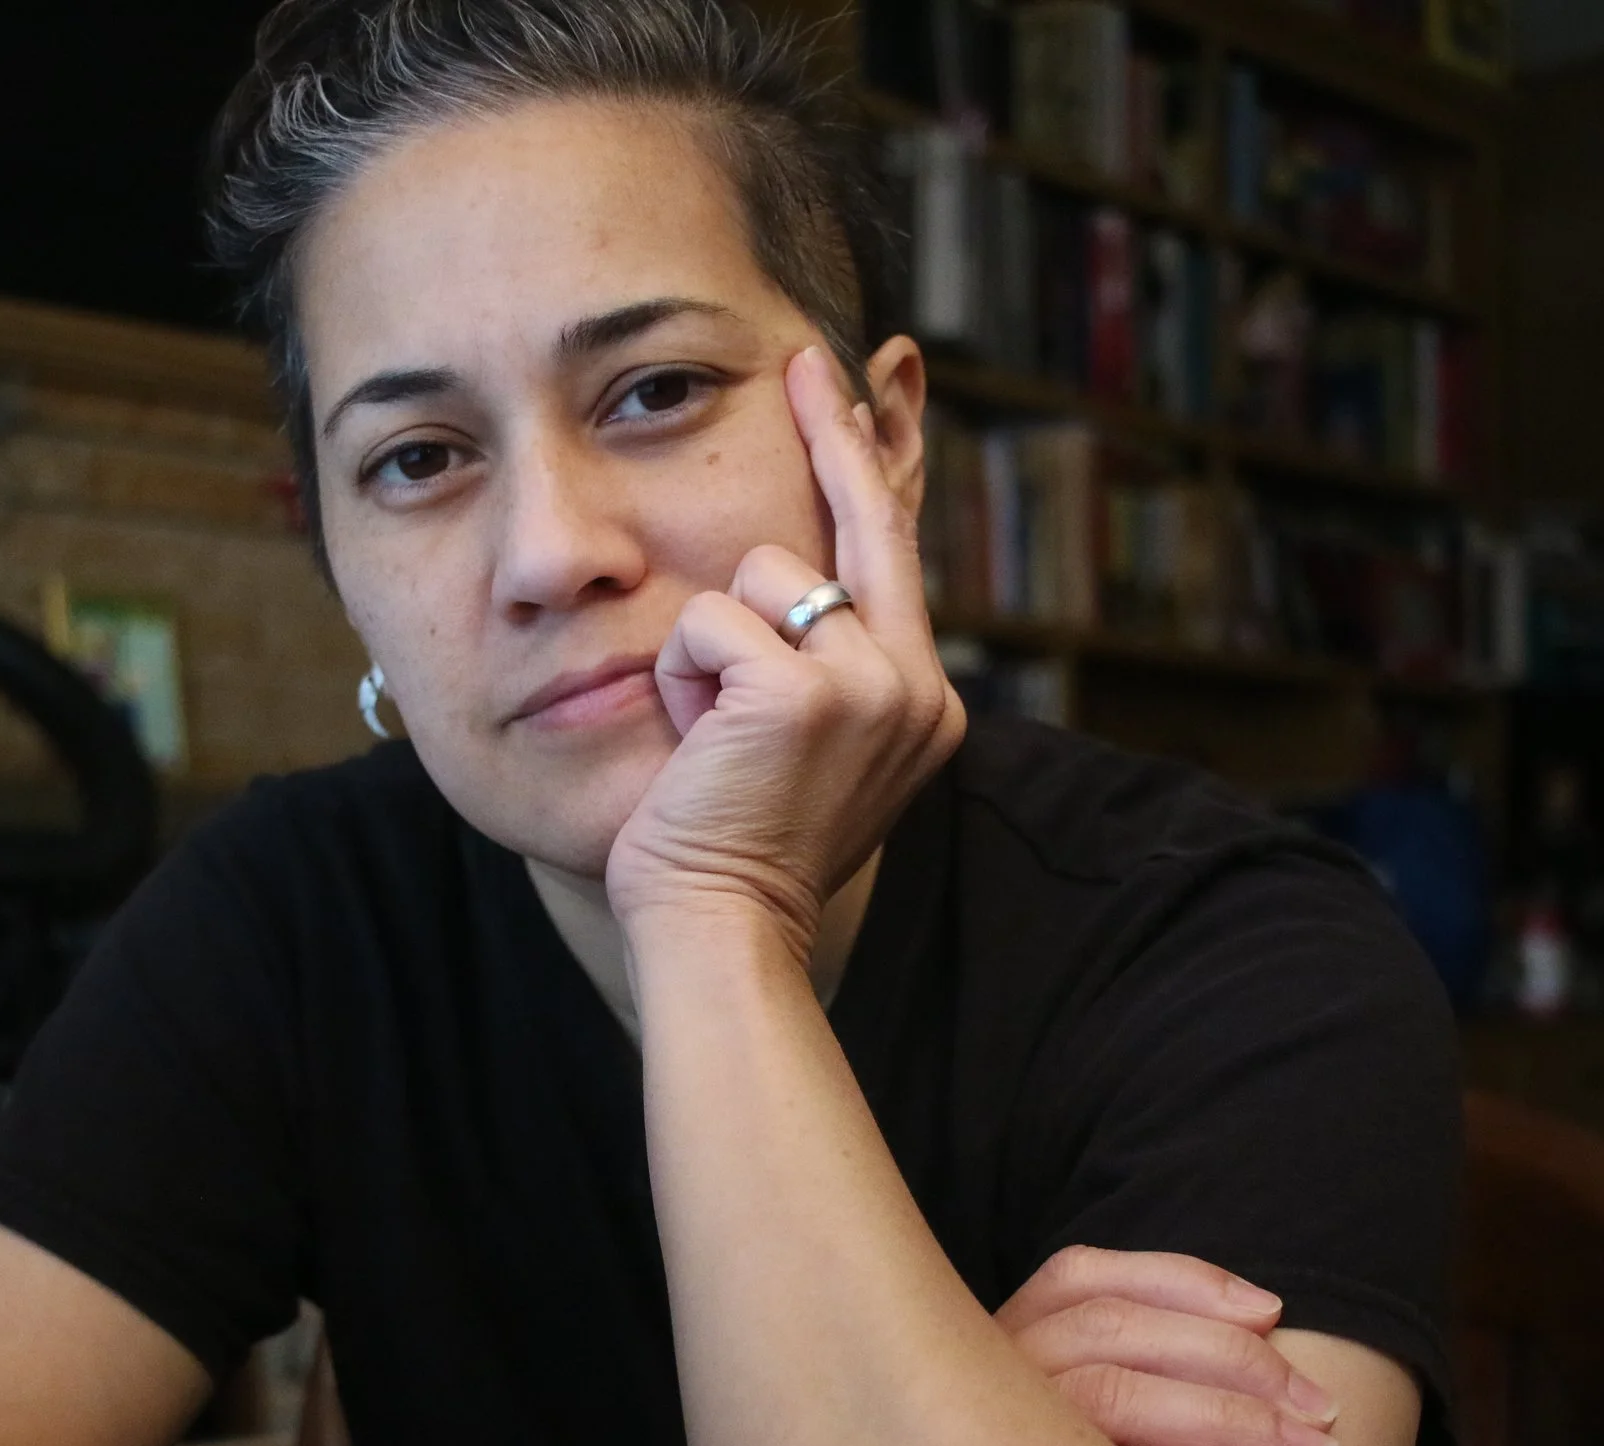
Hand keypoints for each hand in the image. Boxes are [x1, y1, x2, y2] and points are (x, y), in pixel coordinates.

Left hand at [605, 346, 964, 951]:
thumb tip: (798, 579)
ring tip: (710, 730)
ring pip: (760, 577)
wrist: (724, 930)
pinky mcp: (801, 694)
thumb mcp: (801, 749)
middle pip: (864, 522)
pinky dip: (680, 677)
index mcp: (924, 703)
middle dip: (830, 432)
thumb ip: (820, 668)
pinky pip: (709, 623)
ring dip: (708, 645)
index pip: (896, 555)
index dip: (872, 467)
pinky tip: (694, 743)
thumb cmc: (736, 848)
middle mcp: (915, 687)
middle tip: (803, 357)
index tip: (860, 388)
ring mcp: (868, 686)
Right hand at [995, 1246, 1341, 1445]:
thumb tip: (1258, 1317)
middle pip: (1109, 1330)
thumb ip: (1131, 1361)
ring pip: (1107, 1390)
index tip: (1272, 1310)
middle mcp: (981, 1381)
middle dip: (1233, 1358)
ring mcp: (987, 1443)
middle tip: (1319, 1409)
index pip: (1079, 1277)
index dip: (1181, 1281)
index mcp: (998, 1340)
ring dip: (1225, 1412)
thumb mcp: (1074, 1410)